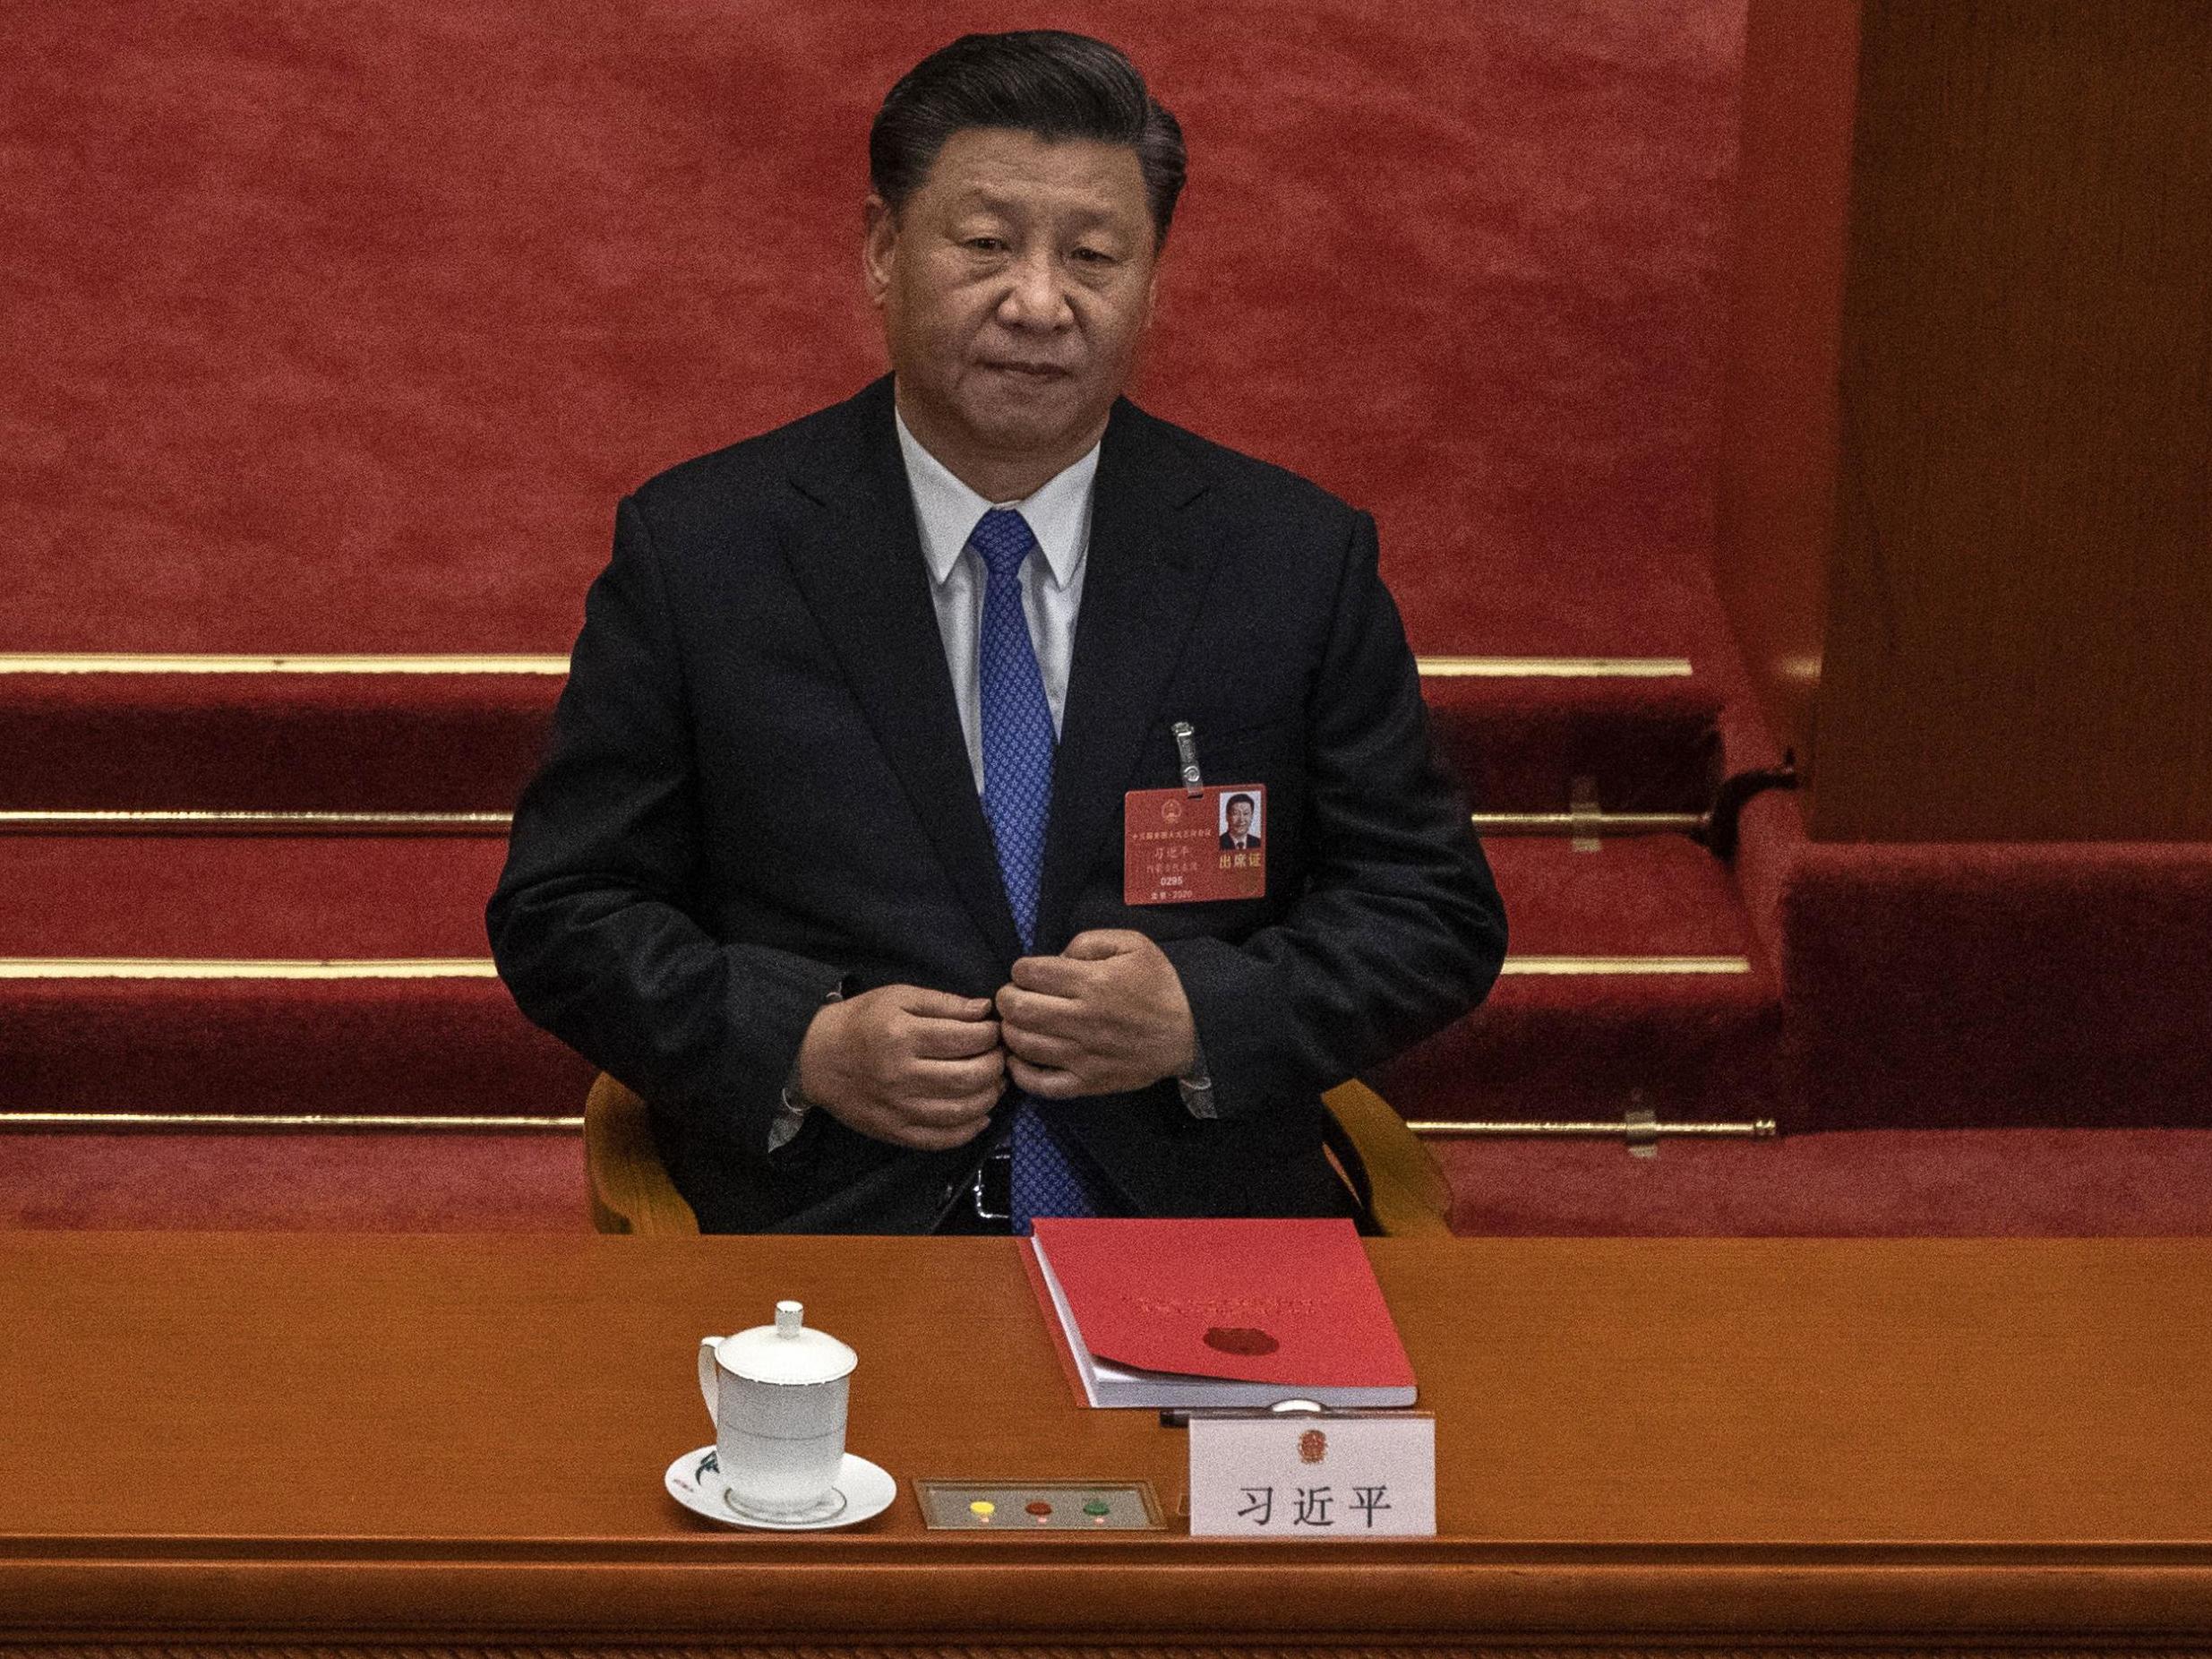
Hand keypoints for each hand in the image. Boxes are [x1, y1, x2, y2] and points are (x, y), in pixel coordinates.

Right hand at [795, 985, 1003, 1150]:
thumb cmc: (860, 1022)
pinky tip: (980, 1115)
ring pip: (961, 1111)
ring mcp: (898, 1109)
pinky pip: (941, 1139)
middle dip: (996, 1066)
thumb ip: (944, 1002)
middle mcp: (900, 1076)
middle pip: (968, 1078)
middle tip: (999, 1057)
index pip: (965, 1039)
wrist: (816, 1058)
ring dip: (990, 1097)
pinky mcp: (895, 1132)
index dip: (991, 1035)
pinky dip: (969, 1130)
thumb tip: (984, 1011)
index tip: (995, 1031)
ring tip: (994, 1083)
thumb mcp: (898, 997)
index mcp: (902, 1036)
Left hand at [995, 930, 1197, 1098]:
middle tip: (1013, 995)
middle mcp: (1082, 1020)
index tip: (1028, 973)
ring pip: (1022, 1044)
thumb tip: (1055, 958)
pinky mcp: (1088, 1082)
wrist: (1191, 1033)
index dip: (1021, 969)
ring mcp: (1083, 1056)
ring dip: (1010, 1029)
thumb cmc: (1159, 985)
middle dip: (1006, 997)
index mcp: (1093, 982)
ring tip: (1019, 1022)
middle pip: (1018, 1009)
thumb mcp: (1133, 944)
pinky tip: (1018, 1057)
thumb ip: (1088, 941)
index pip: (1030, 973)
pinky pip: (1041, 1084)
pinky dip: (1020, 1072)